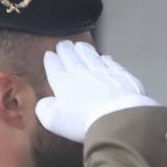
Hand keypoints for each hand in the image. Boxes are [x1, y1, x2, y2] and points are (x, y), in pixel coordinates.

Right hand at [35, 41, 156, 141]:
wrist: (117, 118)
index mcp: (64, 83)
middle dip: (66, 50)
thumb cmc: (84, 122)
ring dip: (85, 51)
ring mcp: (104, 73)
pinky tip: (105, 58)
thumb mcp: (54, 120)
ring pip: (91, 57)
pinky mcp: (122, 77)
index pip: (54, 67)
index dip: (51, 60)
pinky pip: (112, 64)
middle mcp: (83, 74)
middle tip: (63, 44)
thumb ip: (45, 109)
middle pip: (72, 58)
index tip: (50, 54)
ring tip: (81, 46)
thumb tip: (45, 103)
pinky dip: (107, 60)